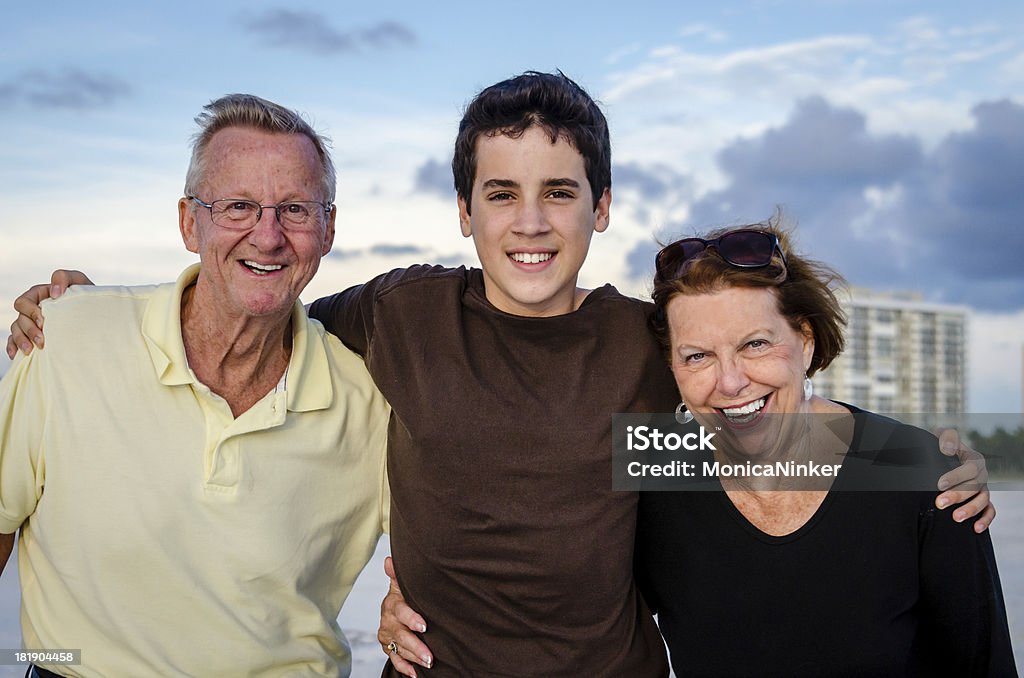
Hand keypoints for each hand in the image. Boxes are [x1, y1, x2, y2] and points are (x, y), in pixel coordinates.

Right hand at [6, 269, 92, 357]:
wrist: (97, 314)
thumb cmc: (86, 295)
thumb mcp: (79, 281)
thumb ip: (64, 277)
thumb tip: (54, 293)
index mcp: (39, 295)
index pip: (24, 302)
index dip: (30, 312)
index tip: (44, 322)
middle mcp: (32, 309)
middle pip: (20, 319)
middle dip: (29, 331)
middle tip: (42, 342)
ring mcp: (31, 323)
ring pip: (16, 331)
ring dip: (21, 341)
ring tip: (30, 351)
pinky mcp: (33, 335)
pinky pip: (14, 341)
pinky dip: (13, 347)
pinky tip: (16, 355)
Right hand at [377, 556, 432, 676]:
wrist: (395, 608)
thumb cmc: (404, 594)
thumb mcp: (401, 584)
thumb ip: (397, 575)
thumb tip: (388, 560)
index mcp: (392, 603)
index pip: (400, 611)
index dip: (411, 619)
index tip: (424, 626)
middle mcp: (387, 620)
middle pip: (400, 635)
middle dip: (415, 646)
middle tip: (429, 655)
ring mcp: (387, 635)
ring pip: (399, 649)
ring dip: (413, 657)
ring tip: (428, 663)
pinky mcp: (388, 647)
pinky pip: (394, 659)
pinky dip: (404, 667)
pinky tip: (414, 673)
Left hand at [935, 428, 993, 532]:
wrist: (938, 458)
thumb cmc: (939, 447)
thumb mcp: (941, 436)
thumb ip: (947, 437)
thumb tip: (949, 449)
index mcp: (973, 459)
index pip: (969, 469)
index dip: (955, 477)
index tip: (939, 484)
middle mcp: (981, 474)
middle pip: (975, 487)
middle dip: (958, 496)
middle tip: (940, 503)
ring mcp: (983, 489)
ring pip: (983, 500)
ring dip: (970, 510)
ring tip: (955, 517)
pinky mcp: (982, 501)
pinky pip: (990, 511)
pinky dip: (985, 520)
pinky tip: (975, 528)